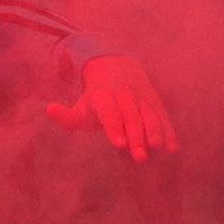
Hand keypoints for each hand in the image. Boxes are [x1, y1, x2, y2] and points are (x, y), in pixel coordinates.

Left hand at [48, 55, 178, 163]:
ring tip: (158, 148)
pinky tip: (174, 149)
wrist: (117, 65)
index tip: (118, 144)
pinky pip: (164, 116)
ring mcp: (142, 97)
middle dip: (137, 136)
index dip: (115, 128)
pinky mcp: (155, 102)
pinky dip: (170, 131)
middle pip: (132, 117)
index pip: (110, 113)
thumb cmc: (96, 97)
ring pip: (150, 114)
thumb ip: (67, 116)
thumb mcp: (81, 106)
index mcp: (104, 97)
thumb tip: (50, 109)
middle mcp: (125, 95)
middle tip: (139, 157)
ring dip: (155, 131)